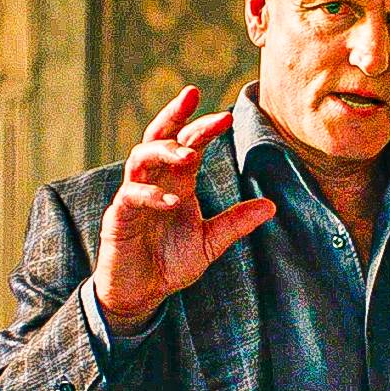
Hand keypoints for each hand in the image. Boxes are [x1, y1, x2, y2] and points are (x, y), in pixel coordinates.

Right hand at [93, 86, 274, 332]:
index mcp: (177, 183)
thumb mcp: (210, 243)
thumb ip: (235, 223)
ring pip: (140, 158)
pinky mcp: (118, 218)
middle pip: (158, 136)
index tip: (227, 116)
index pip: (188, 144)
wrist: (141, 293)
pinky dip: (151, 196)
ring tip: (188, 156)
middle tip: (193, 97)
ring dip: (164, 152)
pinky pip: (130, 197)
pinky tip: (171, 202)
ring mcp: (133, 197)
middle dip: (174, 114)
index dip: (203, 126)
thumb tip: (272, 206)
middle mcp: (154, 182)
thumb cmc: (170, 262)